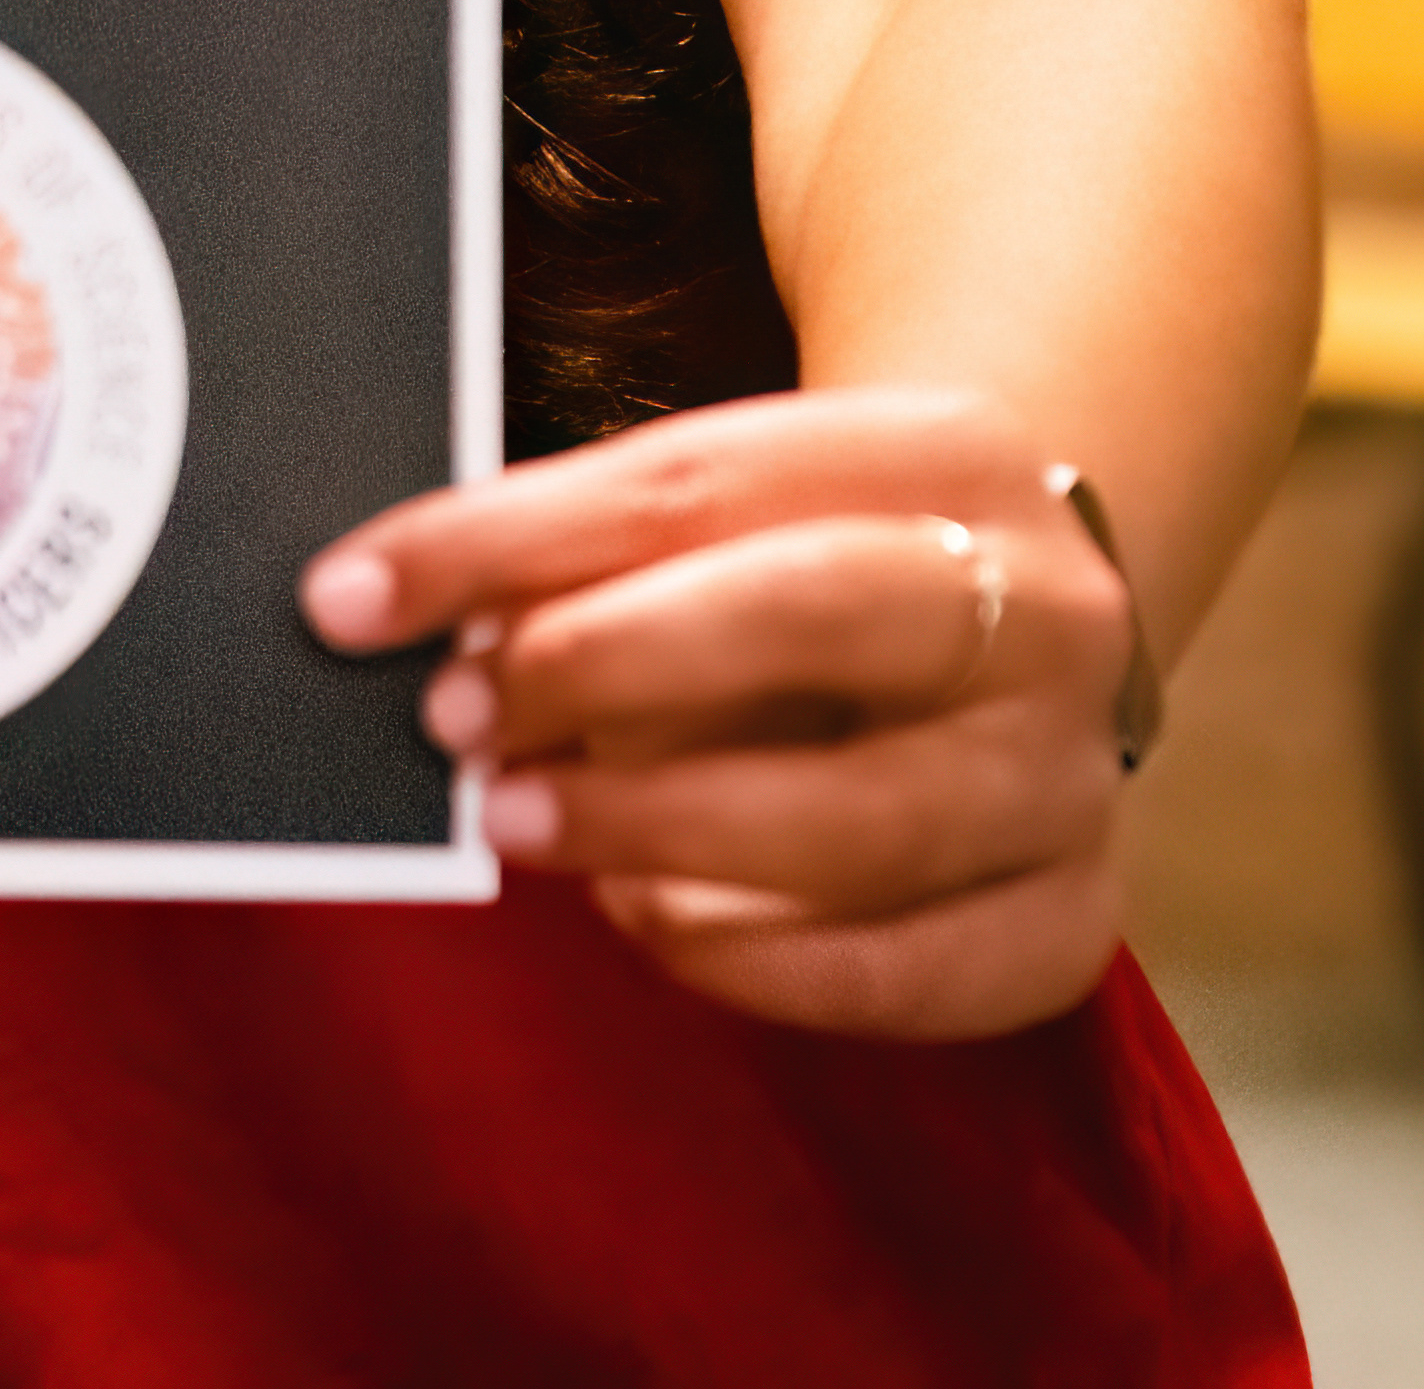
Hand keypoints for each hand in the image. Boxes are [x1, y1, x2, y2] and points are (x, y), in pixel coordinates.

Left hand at [301, 383, 1140, 1038]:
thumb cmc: (804, 563)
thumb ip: (573, 549)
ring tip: (520, 827)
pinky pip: (919, 969)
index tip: (351, 596)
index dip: (507, 537)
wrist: (1017, 629)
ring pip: (868, 819)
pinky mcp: (1072, 916)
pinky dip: (766, 965)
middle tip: (455, 721)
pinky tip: (647, 922)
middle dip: (608, 665)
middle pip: (815, 615)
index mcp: (946, 453)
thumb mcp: (718, 509)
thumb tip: (381, 613)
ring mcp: (1068, 772)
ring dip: (661, 829)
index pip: (699, 480)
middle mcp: (1045, 608)